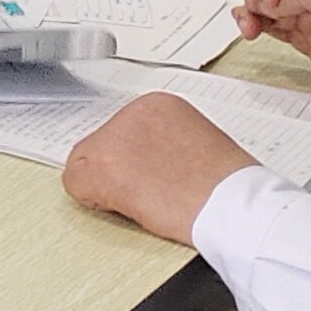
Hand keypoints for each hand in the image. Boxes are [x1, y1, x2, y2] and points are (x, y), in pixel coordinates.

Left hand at [62, 94, 251, 241]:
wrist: (234, 203)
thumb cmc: (227, 185)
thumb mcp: (197, 144)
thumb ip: (163, 143)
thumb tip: (145, 161)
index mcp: (157, 104)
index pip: (121, 133)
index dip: (135, 162)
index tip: (155, 174)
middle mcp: (131, 112)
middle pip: (100, 146)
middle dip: (119, 173)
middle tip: (154, 191)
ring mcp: (114, 136)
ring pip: (85, 165)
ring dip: (108, 187)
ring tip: (150, 199)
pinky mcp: (102, 165)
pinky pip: (76, 185)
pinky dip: (96, 202)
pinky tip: (133, 205)